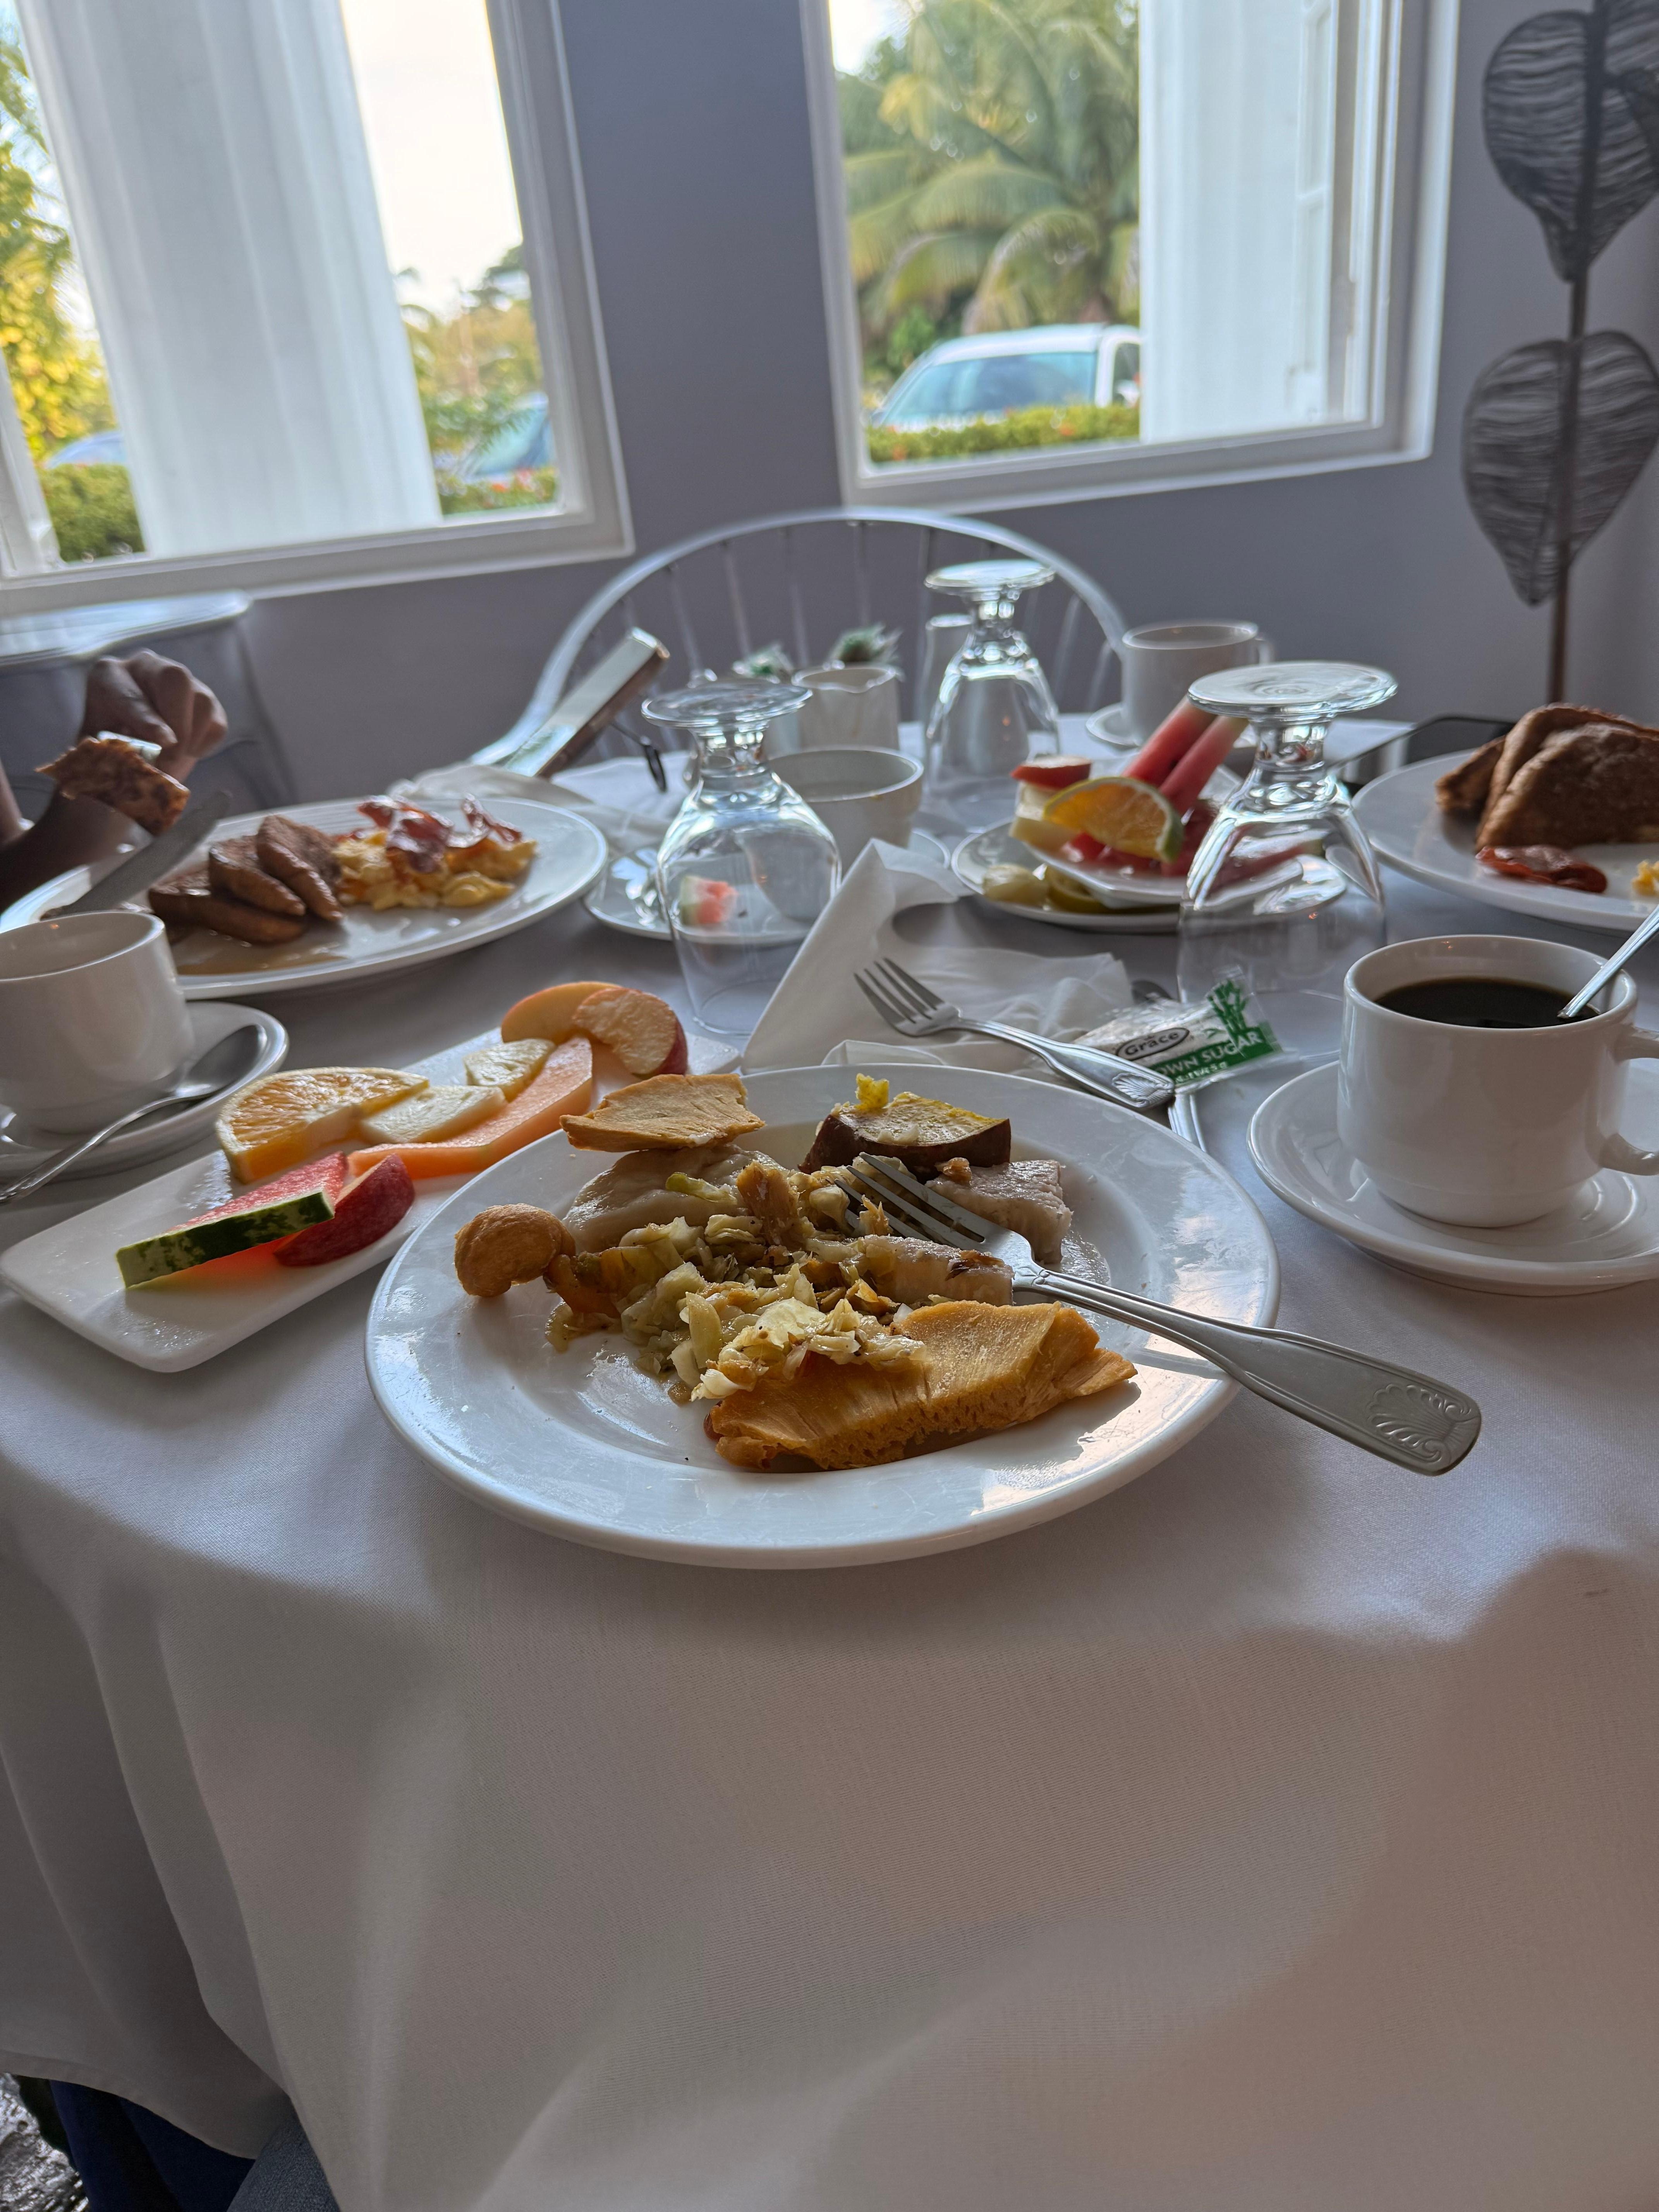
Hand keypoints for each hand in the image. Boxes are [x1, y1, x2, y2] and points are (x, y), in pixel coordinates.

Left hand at [79, 651, 227, 778]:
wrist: (127, 740)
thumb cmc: (107, 745)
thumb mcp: (97, 750)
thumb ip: (105, 756)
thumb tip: (122, 775)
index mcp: (108, 676)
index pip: (130, 694)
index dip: (149, 720)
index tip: (166, 742)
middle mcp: (146, 667)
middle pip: (175, 679)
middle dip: (179, 723)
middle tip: (173, 759)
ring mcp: (180, 680)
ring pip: (202, 702)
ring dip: (192, 740)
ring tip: (172, 761)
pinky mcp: (204, 698)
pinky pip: (217, 723)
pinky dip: (204, 745)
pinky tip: (183, 751)